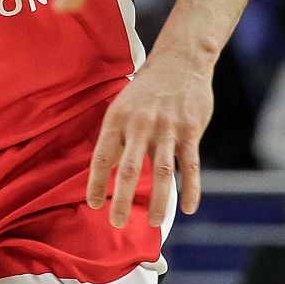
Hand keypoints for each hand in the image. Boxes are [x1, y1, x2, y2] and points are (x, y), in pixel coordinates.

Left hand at [88, 51, 214, 228]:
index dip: (96, 182)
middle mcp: (140, 124)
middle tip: (116, 223)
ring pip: (161, 171)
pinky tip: (188, 208)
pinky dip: (190, 188)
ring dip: (157, 200)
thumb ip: (117, 136)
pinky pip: (190, 165)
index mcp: (118, 118)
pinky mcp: (190, 131)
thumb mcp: (123, 104)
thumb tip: (108, 169)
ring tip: (151, 222)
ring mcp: (167, 128)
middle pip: (128, 168)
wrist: (180, 60)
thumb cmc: (147, 88)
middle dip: (121, 199)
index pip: (102, 156)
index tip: (93, 205)